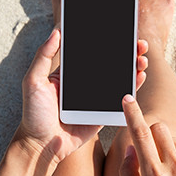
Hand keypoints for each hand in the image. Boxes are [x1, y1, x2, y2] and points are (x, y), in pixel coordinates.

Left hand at [16, 29, 148, 162]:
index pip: (91, 51)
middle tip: (138, 43)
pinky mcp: (103, 113)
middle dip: (126, 51)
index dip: (106, 40)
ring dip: (133, 66)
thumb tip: (56, 31)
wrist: (41, 145)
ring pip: (118, 78)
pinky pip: (120, 98)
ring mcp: (95, 97)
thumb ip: (43, 56)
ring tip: (141, 57)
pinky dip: (132, 87)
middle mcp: (85, 82)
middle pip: (110, 62)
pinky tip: (139, 76)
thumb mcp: (33, 81)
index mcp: (70, 72)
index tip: (119, 30)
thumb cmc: (33, 114)